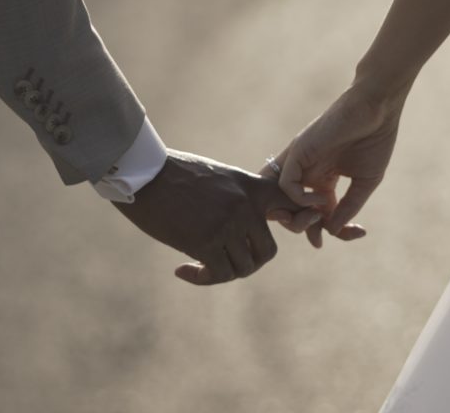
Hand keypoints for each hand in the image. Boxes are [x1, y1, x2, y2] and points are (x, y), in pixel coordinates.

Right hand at [113, 149, 300, 284]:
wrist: (144, 172)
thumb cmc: (173, 173)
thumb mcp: (217, 176)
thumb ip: (236, 196)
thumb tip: (244, 226)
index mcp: (251, 188)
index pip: (292, 203)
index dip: (304, 218)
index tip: (300, 227)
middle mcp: (246, 207)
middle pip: (266, 252)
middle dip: (247, 262)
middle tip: (223, 262)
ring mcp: (228, 225)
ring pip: (242, 267)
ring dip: (221, 272)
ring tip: (199, 265)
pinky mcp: (206, 242)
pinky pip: (217, 274)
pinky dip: (201, 278)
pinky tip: (181, 269)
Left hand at [263, 84, 401, 246]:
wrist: (377, 109)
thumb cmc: (376, 140)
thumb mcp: (365, 182)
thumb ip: (348, 207)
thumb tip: (332, 231)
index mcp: (324, 178)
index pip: (313, 212)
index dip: (321, 230)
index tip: (338, 240)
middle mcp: (308, 172)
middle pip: (289, 208)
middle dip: (300, 229)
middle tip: (318, 240)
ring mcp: (301, 163)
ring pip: (279, 199)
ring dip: (294, 220)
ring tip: (319, 220)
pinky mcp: (297, 152)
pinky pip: (285, 184)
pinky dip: (299, 199)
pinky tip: (322, 198)